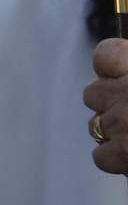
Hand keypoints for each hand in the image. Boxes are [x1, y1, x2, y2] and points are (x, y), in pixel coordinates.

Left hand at [85, 38, 127, 173]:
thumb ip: (127, 76)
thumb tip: (111, 74)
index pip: (106, 54)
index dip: (110, 68)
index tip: (118, 78)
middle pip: (93, 94)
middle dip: (111, 108)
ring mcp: (125, 121)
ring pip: (95, 126)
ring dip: (116, 137)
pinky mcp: (125, 153)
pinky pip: (101, 156)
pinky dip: (118, 162)